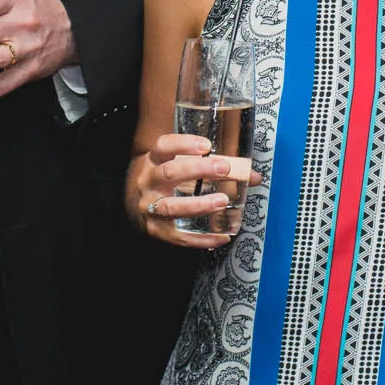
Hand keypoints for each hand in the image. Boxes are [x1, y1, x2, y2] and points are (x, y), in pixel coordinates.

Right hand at [126, 134, 260, 248]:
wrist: (131, 205)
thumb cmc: (163, 180)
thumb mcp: (176, 165)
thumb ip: (211, 166)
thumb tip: (254, 176)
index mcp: (153, 161)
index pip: (163, 147)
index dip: (183, 144)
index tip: (207, 146)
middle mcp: (148, 182)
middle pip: (169, 173)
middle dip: (197, 170)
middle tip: (224, 169)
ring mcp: (149, 208)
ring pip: (172, 206)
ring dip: (199, 204)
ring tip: (222, 201)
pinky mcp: (155, 230)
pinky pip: (179, 237)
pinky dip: (201, 239)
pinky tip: (222, 237)